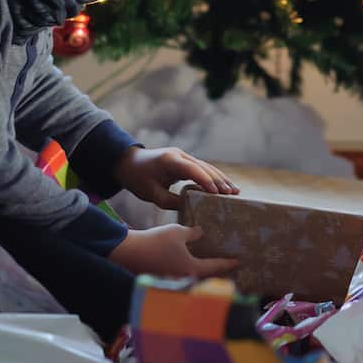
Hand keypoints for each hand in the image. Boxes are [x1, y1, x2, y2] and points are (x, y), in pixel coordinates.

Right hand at [109, 225, 237, 278]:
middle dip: (216, 272)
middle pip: (205, 278)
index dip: (227, 263)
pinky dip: (187, 271)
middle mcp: (184, 279)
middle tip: (226, 267)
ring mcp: (173, 282)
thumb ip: (193, 233)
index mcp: (191, 268)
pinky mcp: (163, 280)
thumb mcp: (178, 233)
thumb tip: (201, 232)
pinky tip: (187, 264)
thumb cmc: (156, 242)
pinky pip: (181, 277)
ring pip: (192, 279)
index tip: (238, 261)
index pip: (215, 266)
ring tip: (209, 266)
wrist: (129, 253)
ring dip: (202, 273)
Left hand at [114, 146, 238, 209]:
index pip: (192, 170)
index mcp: (170, 160)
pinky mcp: (185, 161)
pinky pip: (202, 169)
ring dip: (220, 179)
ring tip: (235, 191)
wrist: (128, 162)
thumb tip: (190, 208)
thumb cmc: (137, 178)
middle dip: (219, 181)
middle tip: (233, 194)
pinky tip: (224, 186)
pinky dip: (213, 177)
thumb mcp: (151, 194)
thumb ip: (170, 201)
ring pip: (206, 167)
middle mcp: (180, 155)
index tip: (217, 193)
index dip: (206, 181)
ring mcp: (184, 156)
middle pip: (204, 167)